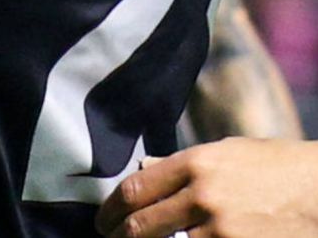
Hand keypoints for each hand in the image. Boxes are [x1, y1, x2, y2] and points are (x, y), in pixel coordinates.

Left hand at [97, 138, 317, 236]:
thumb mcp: (228, 153)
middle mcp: (203, 196)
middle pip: (141, 225)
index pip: (134, 189)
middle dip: (120, 236)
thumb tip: (144, 172)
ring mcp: (220, 230)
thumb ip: (183, 165)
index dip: (111, 209)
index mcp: (196, 164)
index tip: (104, 219)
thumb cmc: (278, 168)